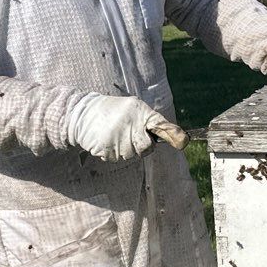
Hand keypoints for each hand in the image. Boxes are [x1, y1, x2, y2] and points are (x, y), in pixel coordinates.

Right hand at [68, 93, 184, 160]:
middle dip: (142, 146)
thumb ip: (152, 122)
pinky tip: (106, 139)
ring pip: (131, 155)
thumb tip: (179, 139)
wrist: (82, 113)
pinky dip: (112, 152)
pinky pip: (117, 158)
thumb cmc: (113, 111)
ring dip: (125, 149)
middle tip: (130, 135)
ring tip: (114, 134)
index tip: (183, 142)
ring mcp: (119, 139)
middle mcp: (131, 125)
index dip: (173, 134)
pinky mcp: (107, 150)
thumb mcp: (133, 108)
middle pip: (147, 149)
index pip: (159, 125)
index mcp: (139, 112)